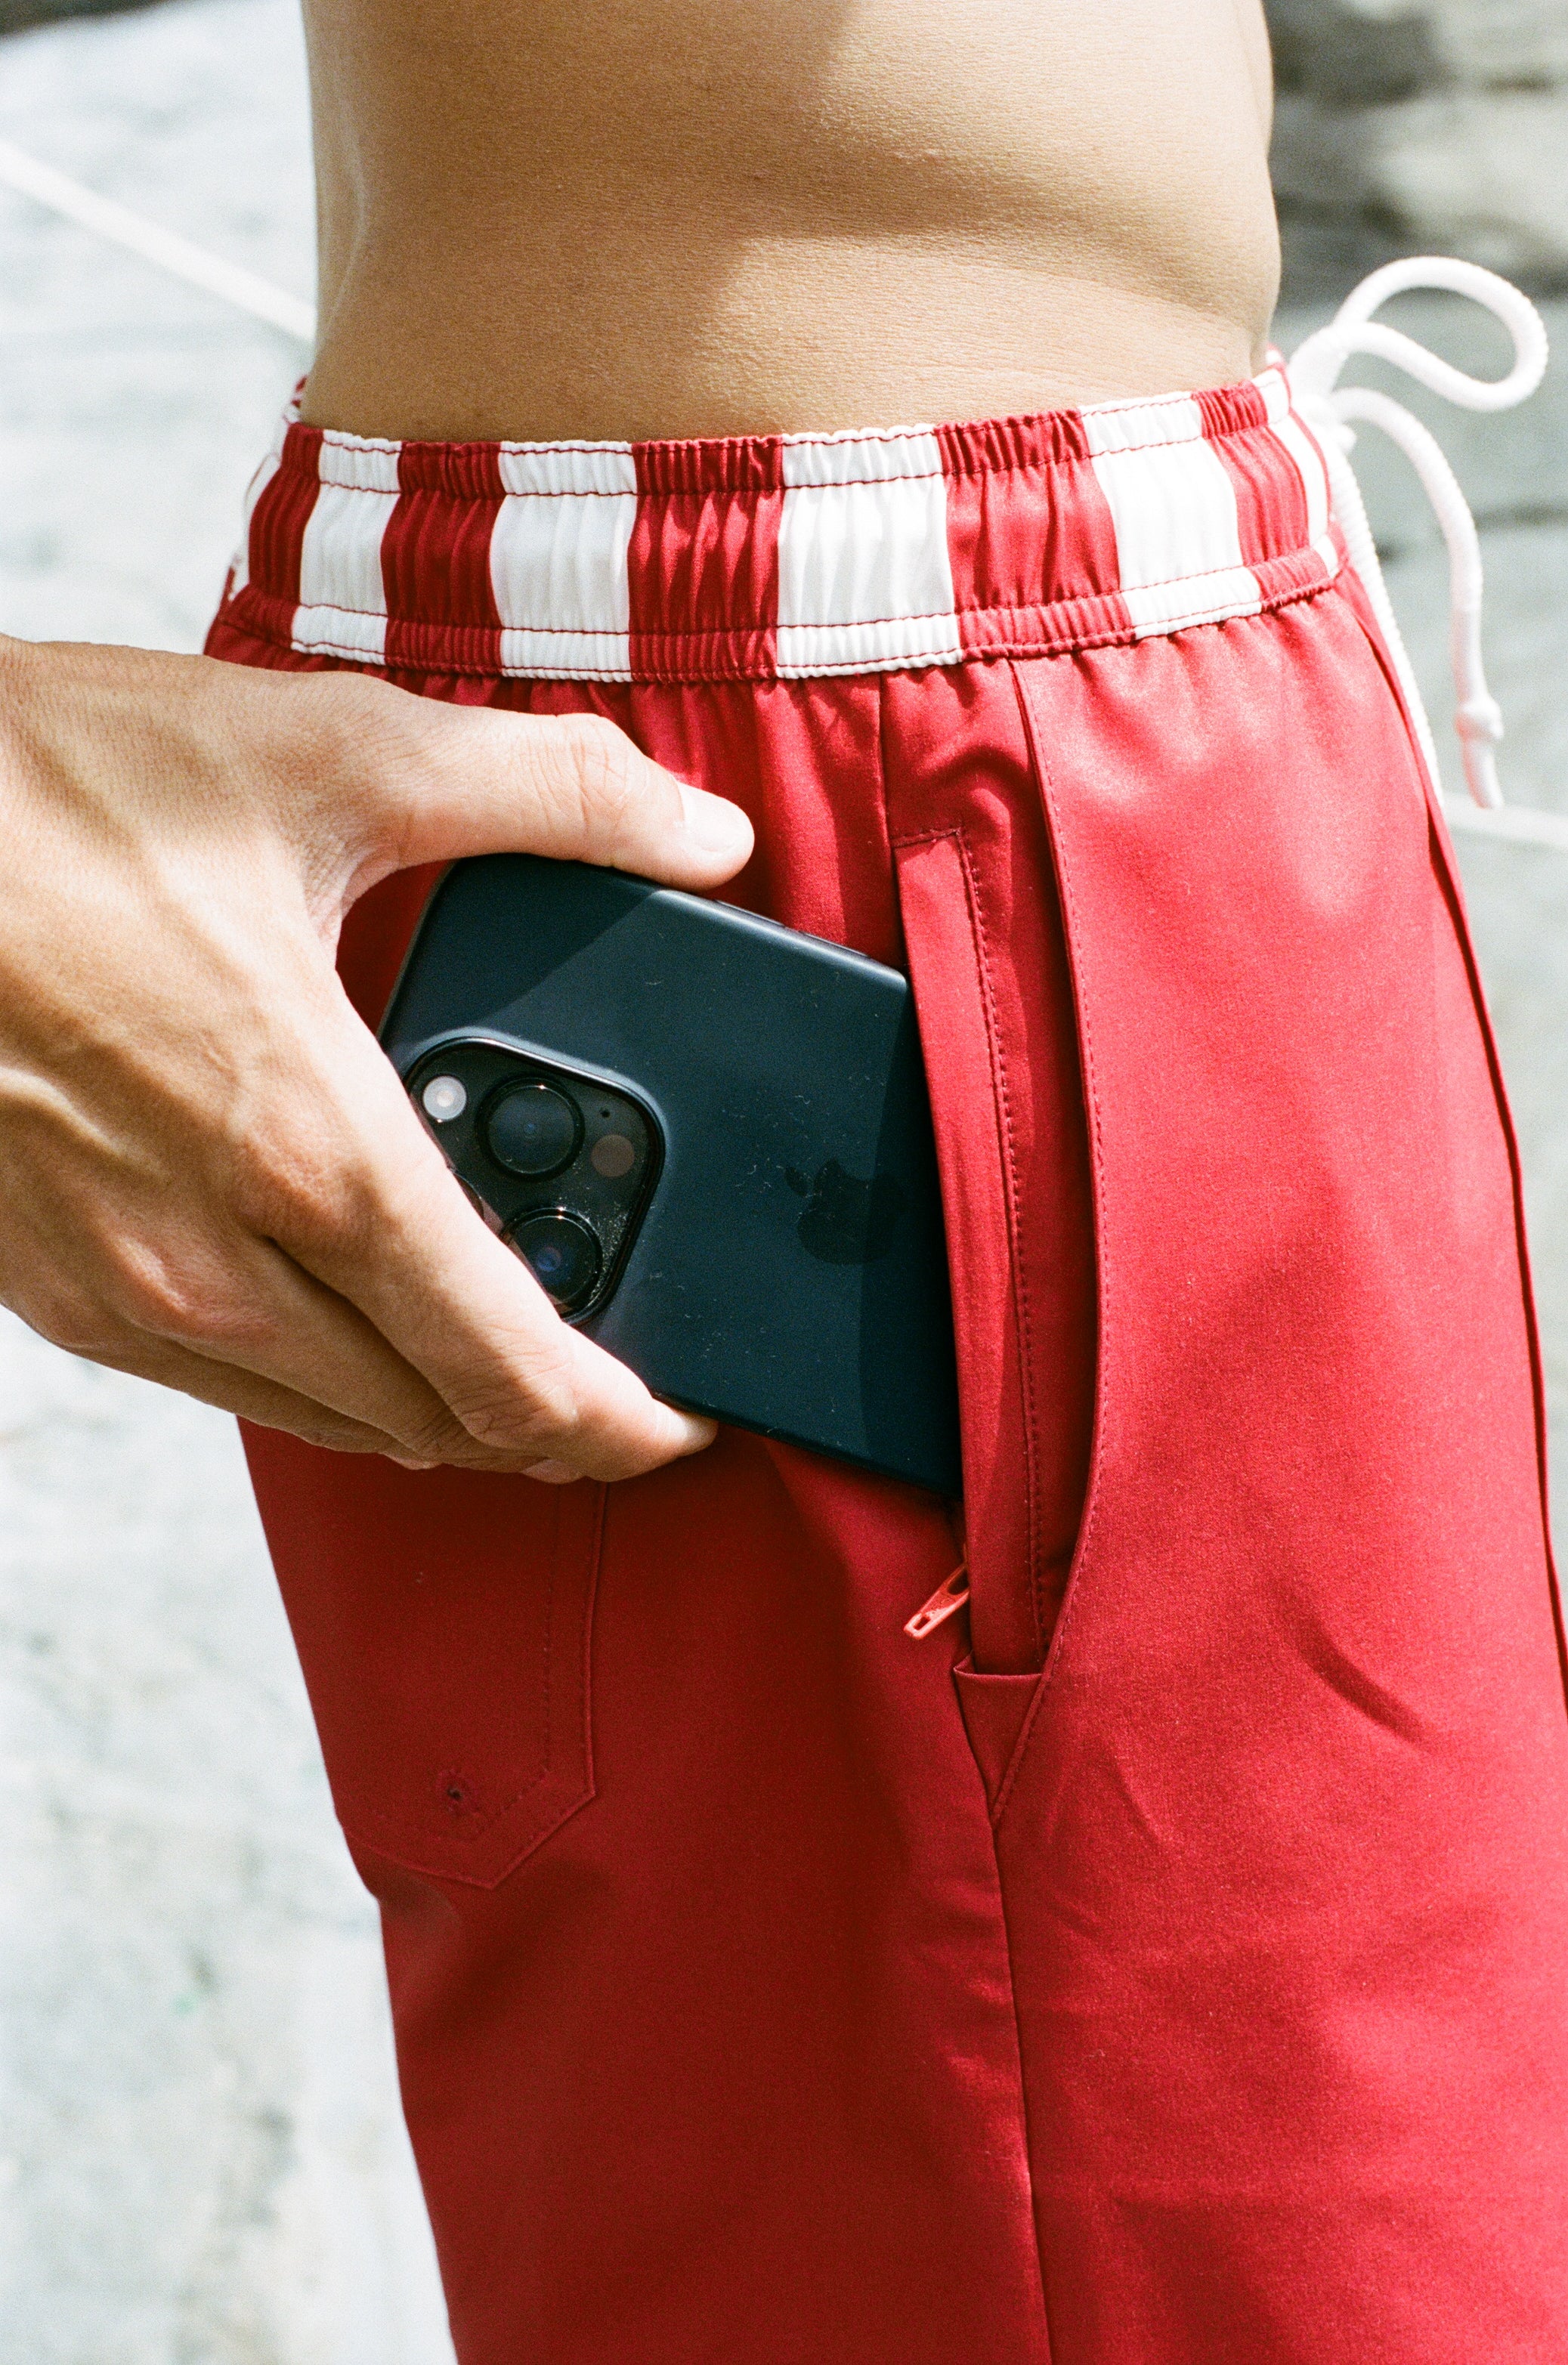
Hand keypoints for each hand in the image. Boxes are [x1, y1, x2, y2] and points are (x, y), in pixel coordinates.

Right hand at [0, 634, 753, 1480]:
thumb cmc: (60, 792)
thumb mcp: (338, 755)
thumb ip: (553, 795)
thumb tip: (702, 833)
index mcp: (316, 1149)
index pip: (511, 1370)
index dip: (620, 1425)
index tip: (677, 1422)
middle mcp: (222, 1259)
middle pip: (436, 1424)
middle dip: (548, 1421)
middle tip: (615, 1377)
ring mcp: (129, 1292)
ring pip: (336, 1423)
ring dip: (438, 1407)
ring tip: (504, 1343)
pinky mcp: (59, 1294)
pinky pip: (233, 1388)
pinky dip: (326, 1375)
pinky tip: (355, 1298)